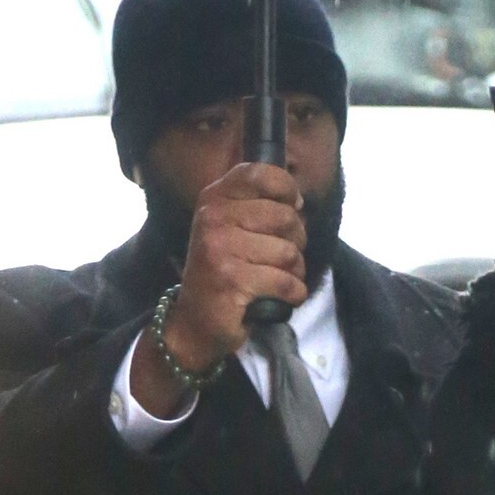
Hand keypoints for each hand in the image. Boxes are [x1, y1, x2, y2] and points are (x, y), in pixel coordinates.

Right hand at [131, 162, 308, 417]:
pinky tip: (279, 298)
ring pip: (290, 253)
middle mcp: (214, 217)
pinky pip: (287, 282)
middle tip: (280, 258)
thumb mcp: (232, 230)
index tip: (293, 207)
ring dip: (295, 272)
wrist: (195, 321)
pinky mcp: (232, 280)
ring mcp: (220, 248)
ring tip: (276, 280)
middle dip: (296, 242)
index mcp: (215, 198)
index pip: (261, 174)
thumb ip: (258, 208)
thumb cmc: (225, 273)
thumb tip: (298, 203)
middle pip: (286, 217)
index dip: (288, 190)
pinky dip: (293, 294)